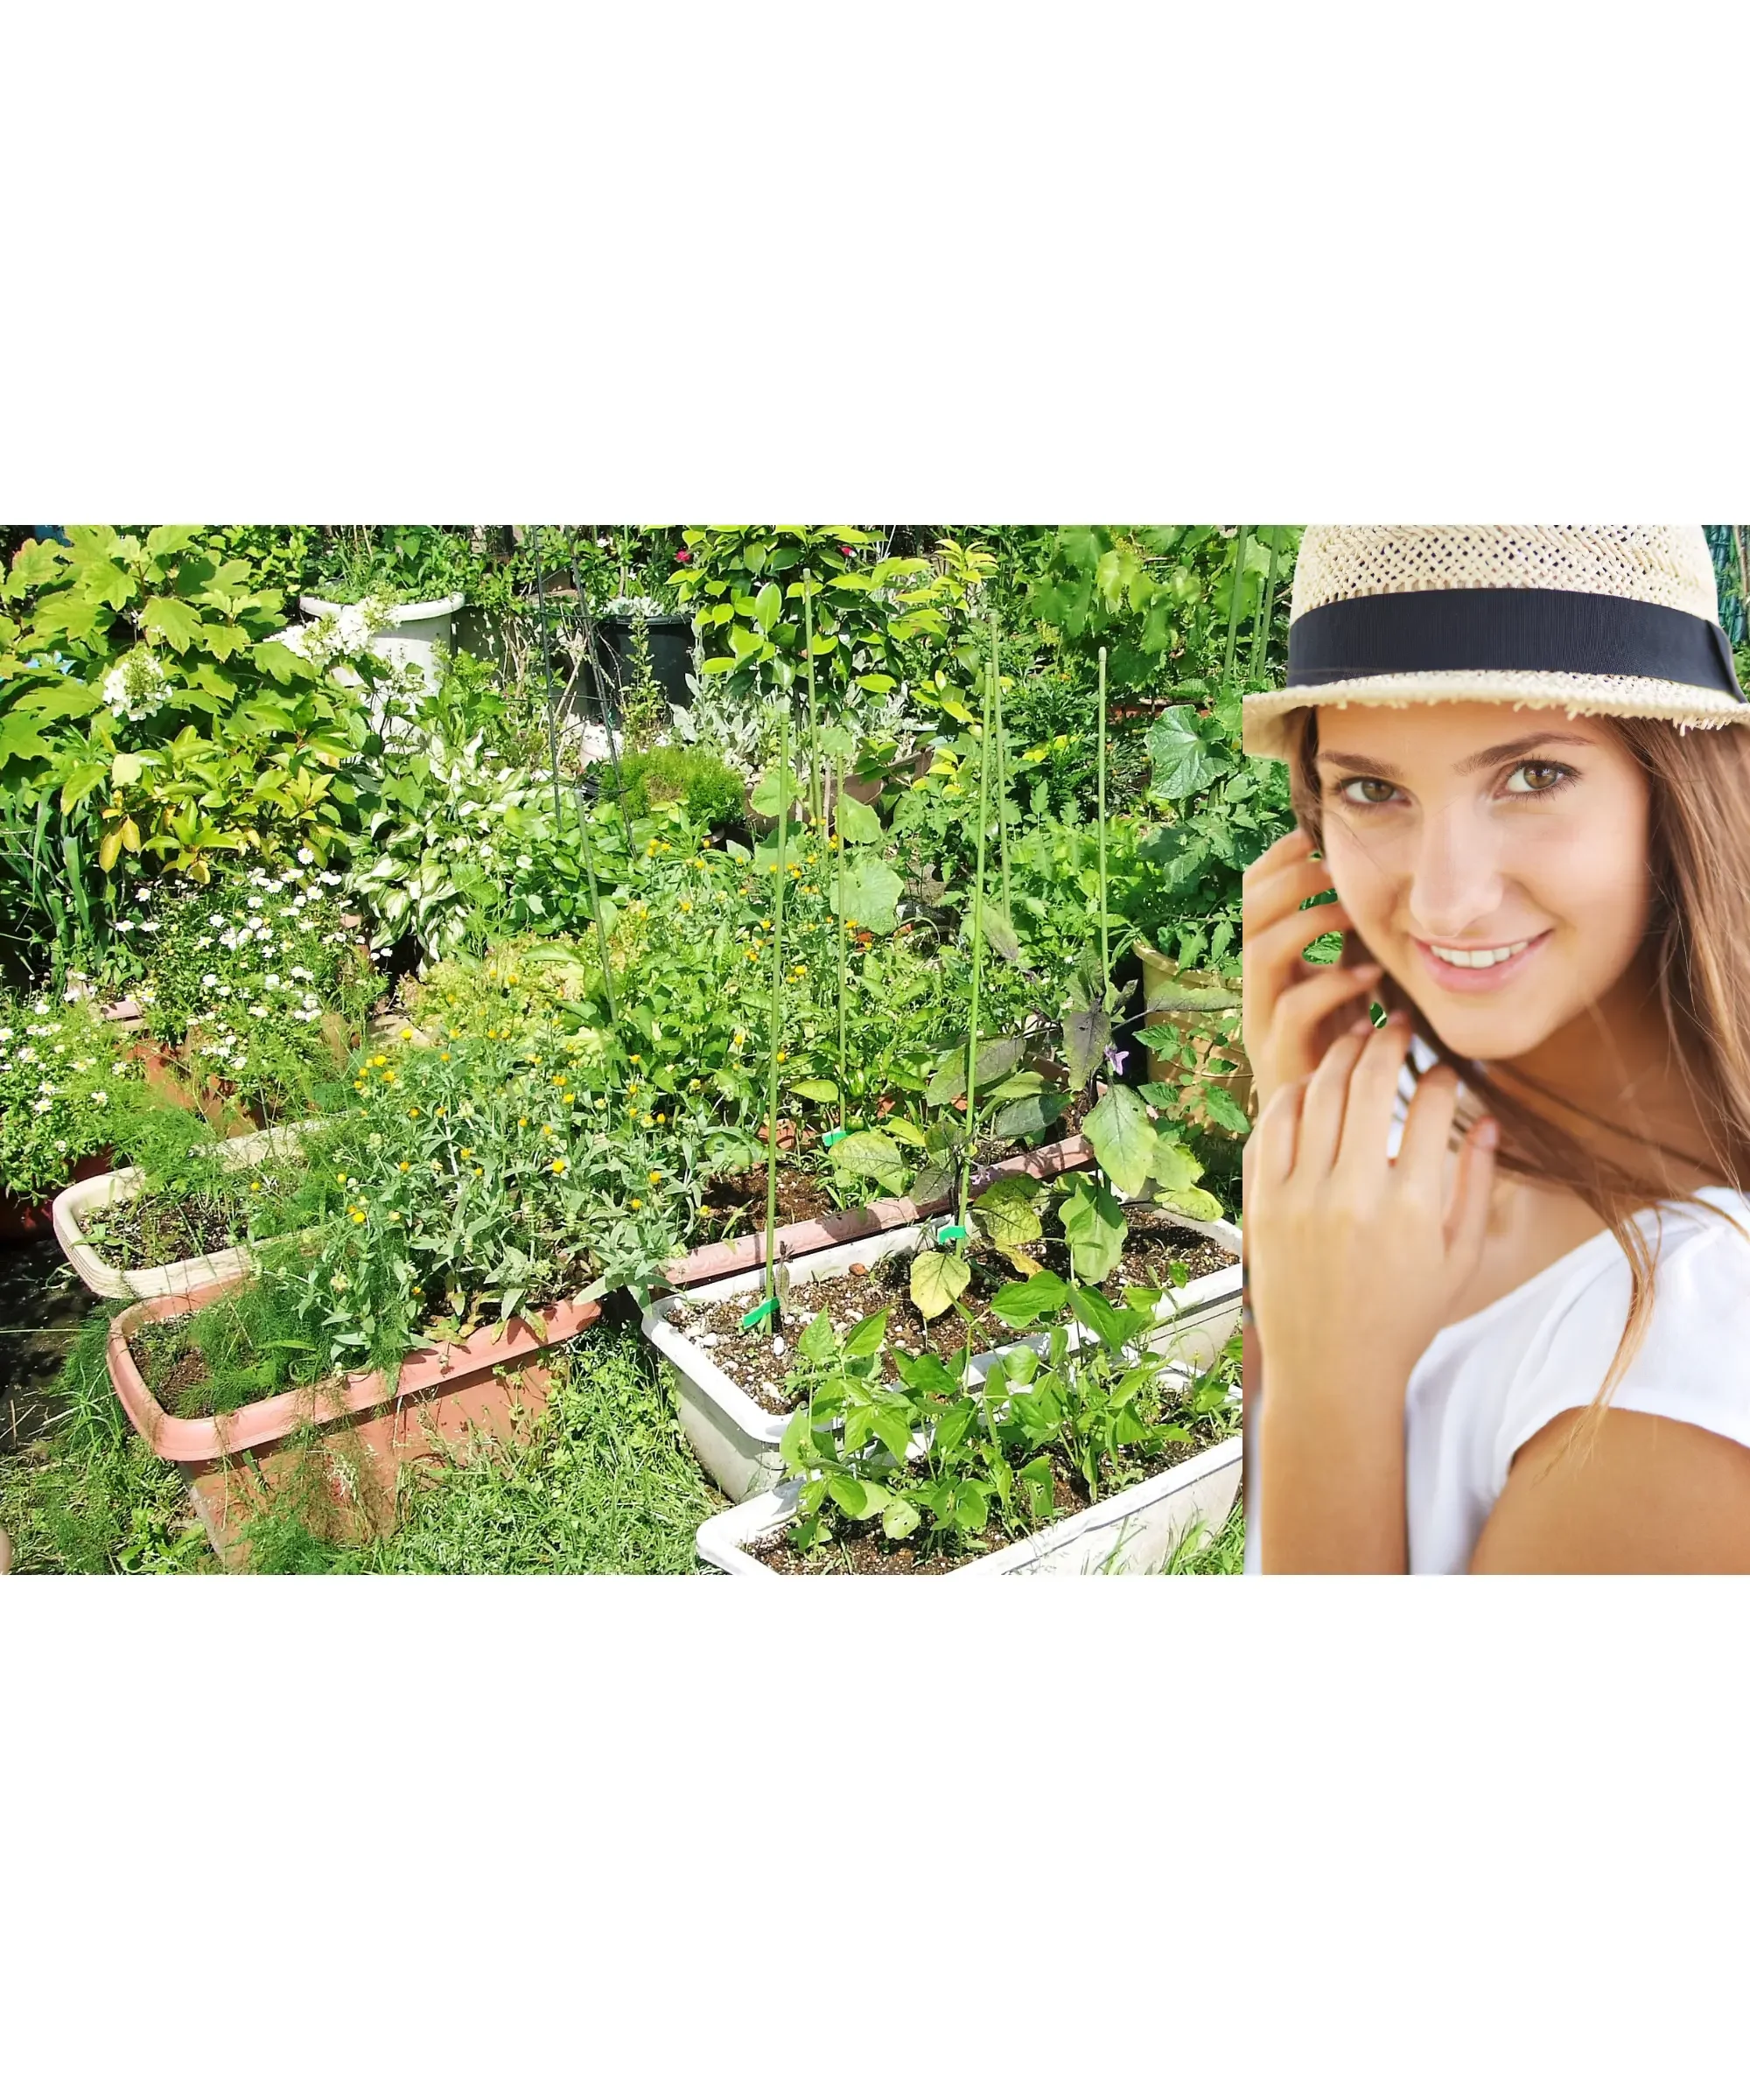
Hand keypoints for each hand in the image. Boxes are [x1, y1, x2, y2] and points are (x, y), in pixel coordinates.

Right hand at [1242, 827, 1382, 1111]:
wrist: (1328, 1142)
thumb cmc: (1349, 1061)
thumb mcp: (1352, 993)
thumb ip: (1357, 949)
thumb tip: (1395, 892)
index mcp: (1271, 967)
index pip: (1256, 894)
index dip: (1281, 859)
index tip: (1317, 835)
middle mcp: (1258, 989)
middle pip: (1253, 913)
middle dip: (1294, 880)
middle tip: (1337, 867)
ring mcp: (1263, 1022)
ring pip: (1263, 952)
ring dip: (1311, 924)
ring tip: (1352, 913)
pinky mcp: (1282, 1056)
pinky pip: (1295, 1006)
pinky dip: (1335, 983)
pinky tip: (1372, 977)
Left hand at [1246, 1012, 1498, 1398]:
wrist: (1333, 1368)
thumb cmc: (1405, 1315)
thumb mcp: (1460, 1258)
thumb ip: (1476, 1186)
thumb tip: (1486, 1120)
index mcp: (1412, 1208)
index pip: (1431, 1105)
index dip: (1442, 1074)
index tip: (1444, 1068)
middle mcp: (1352, 1195)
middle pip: (1368, 1082)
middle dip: (1387, 1040)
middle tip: (1397, 1025)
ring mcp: (1299, 1196)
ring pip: (1317, 1093)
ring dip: (1339, 1056)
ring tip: (1356, 1041)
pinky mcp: (1262, 1203)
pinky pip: (1272, 1125)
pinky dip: (1293, 1093)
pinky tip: (1312, 1084)